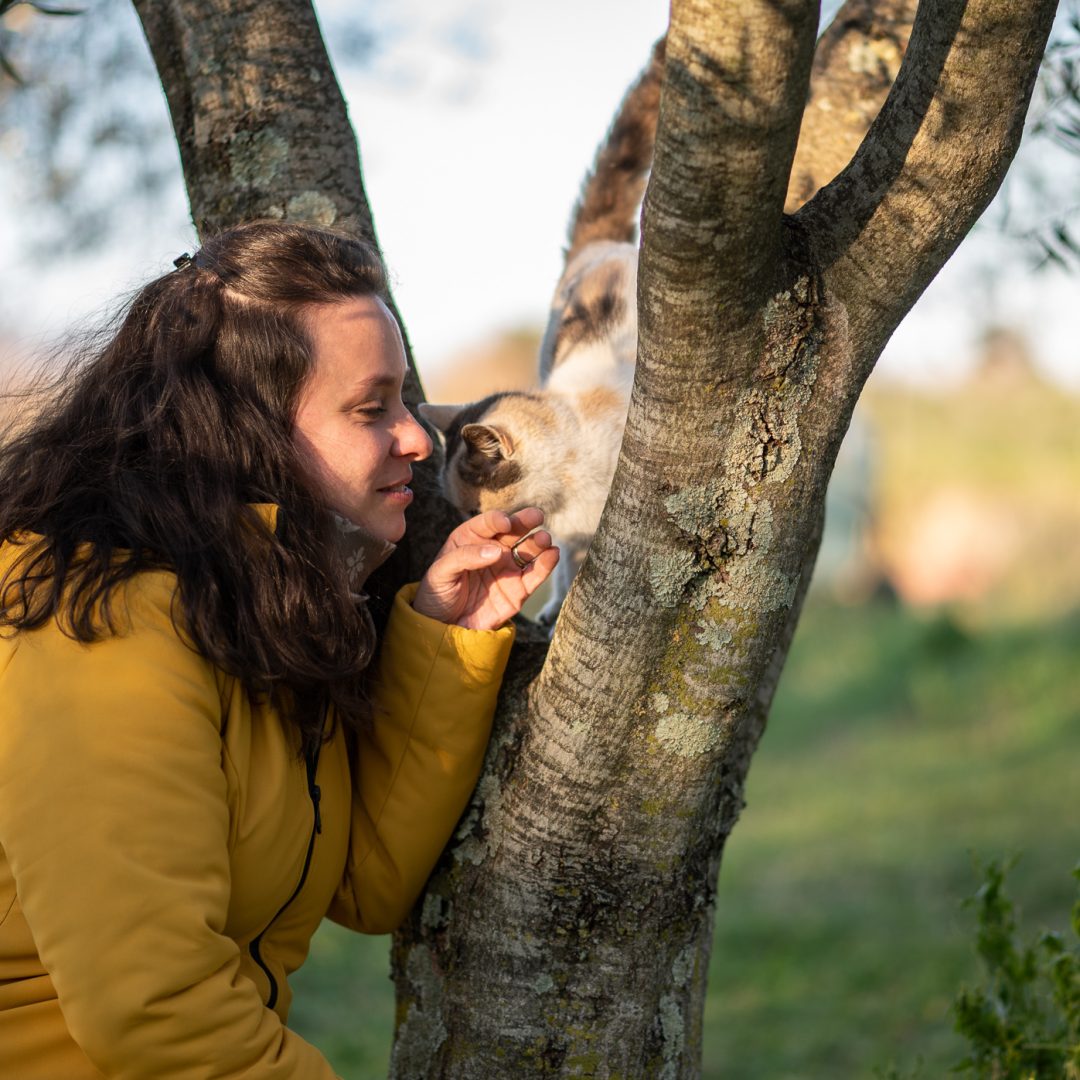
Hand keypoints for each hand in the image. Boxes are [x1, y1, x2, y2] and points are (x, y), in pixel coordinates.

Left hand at [412, 507, 559, 629]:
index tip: (505, 523)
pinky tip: (553, 554)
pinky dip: (546, 564)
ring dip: (538, 542)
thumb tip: (496, 551)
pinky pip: (536, 574)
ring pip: (529, 550)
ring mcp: (508, 569)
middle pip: (514, 531)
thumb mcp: (441, 572)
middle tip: (536, 516)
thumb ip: (465, 557)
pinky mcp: (519, 589)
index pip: (488, 523)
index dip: (498, 520)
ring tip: (543, 539)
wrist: (444, 628)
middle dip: (525, 521)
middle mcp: (493, 550)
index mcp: (470, 539)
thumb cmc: (437, 594)